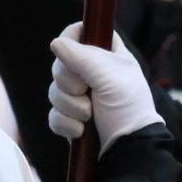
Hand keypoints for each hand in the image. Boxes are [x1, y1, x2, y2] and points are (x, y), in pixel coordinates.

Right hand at [47, 22, 163, 152]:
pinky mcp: (70, 119)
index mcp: (107, 54)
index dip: (71, 38)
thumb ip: (81, 55)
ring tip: (89, 116)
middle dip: (69, 82)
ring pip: (53, 91)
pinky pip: (53, 114)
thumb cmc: (127, 108)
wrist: (128, 150)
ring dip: (70, 106)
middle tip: (87, 92)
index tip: (72, 52)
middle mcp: (91, 73)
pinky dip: (65, 123)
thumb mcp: (109, 76)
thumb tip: (55, 43)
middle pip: (60, 63)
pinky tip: (81, 131)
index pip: (80, 32)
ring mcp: (80, 97)